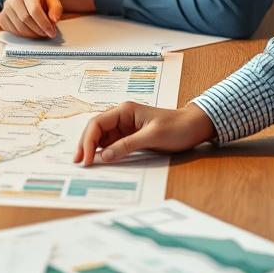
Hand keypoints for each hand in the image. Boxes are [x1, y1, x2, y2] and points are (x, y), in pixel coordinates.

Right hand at [0, 0, 62, 38]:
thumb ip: (56, 9)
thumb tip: (54, 20)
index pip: (34, 10)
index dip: (44, 24)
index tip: (52, 32)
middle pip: (26, 20)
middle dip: (38, 30)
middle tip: (47, 33)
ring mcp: (5, 7)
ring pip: (19, 28)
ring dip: (32, 34)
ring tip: (40, 33)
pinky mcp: (2, 17)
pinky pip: (12, 31)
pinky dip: (23, 35)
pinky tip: (30, 31)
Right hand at [73, 102, 216, 165]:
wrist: (195, 128)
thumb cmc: (177, 127)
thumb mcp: (152, 137)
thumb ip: (126, 146)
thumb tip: (104, 156)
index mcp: (124, 110)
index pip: (98, 123)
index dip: (88, 140)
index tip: (86, 157)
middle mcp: (121, 116)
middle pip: (95, 129)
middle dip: (85, 144)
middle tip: (78, 162)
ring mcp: (125, 126)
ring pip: (101, 137)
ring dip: (92, 148)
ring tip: (85, 162)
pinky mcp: (130, 136)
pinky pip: (112, 143)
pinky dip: (103, 151)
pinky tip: (99, 160)